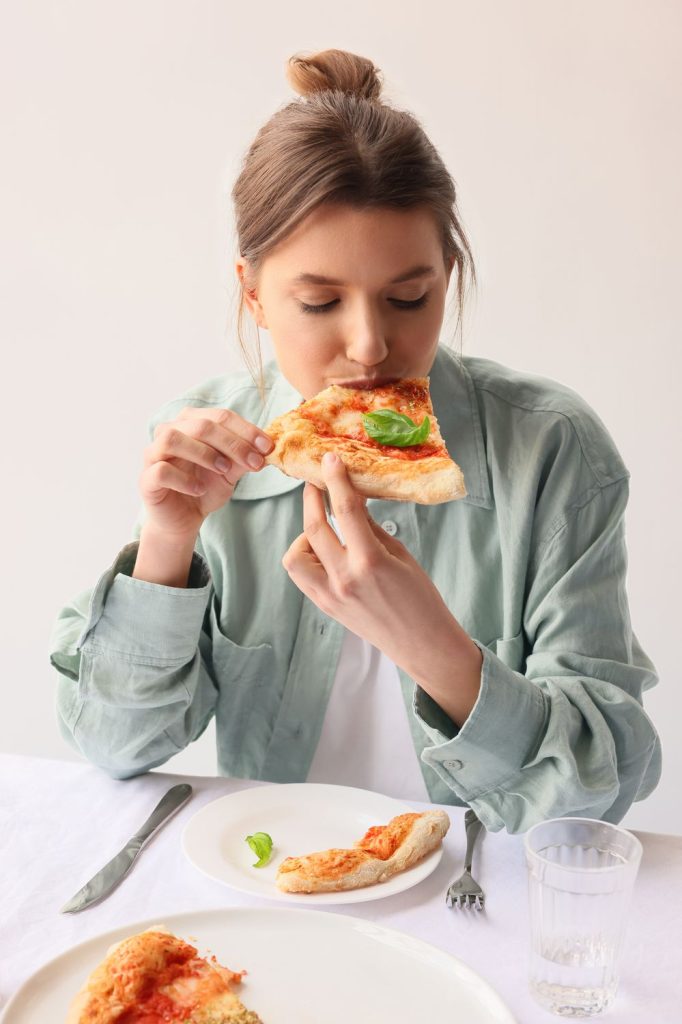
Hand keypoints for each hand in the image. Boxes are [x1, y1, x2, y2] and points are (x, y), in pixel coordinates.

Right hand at [139, 407, 272, 539]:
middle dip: (233, 443)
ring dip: (204, 453)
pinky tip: (200, 489)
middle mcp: (169, 431)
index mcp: (190, 422)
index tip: (268, 447)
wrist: (184, 520)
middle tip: (254, 462)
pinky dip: (184, 479)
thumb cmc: (205, 488)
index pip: (220, 416)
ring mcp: (153, 454)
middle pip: (201, 425)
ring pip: (174, 439)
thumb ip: (243, 458)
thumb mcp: (230, 472)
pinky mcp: (146, 479)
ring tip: (224, 470)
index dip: (246, 430)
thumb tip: (268, 447)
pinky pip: (161, 471)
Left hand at [282, 453, 482, 725]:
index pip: (346, 510)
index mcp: (369, 561)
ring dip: (304, 536)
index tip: (330, 460)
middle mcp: (344, 578)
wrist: (422, 644)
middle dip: (311, 499)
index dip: (336, 480)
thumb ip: (371, 529)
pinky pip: (303, 575)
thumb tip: (352, 503)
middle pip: (313, 528)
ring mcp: (330, 596)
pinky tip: (326, 553)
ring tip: (324, 532)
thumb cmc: (421, 599)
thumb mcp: (401, 555)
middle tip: (316, 483)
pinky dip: (308, 557)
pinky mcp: (325, 607)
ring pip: (295, 555)